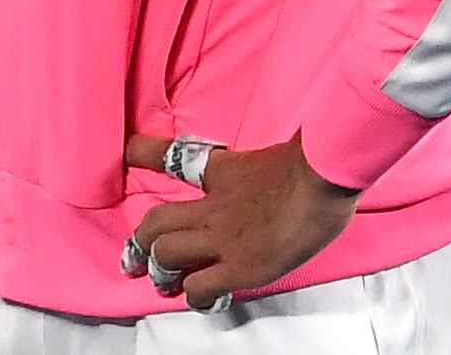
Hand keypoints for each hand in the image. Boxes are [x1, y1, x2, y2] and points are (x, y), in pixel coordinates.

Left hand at [123, 132, 359, 312]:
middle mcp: (213, 207)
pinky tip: (198, 299)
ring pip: (166, 254)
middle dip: (139, 242)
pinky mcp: (240, 266)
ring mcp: (223, 238)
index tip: (128, 152)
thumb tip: (293, 159)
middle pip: (157, 221)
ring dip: (159, 271)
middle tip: (131, 258)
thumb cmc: (316, 162)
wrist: (322, 175)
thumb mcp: (282, 152)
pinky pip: (200, 286)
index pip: (173, 157)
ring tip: (162, 283)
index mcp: (223, 172)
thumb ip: (272, 162)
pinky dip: (193, 296)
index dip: (145, 153)